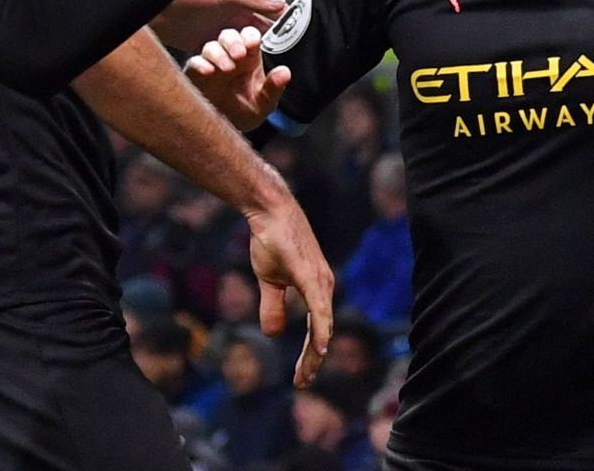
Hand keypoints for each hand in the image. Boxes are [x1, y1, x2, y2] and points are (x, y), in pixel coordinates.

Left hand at [153, 0, 286, 54]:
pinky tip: (225, 70)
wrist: (155, 6)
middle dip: (258, 46)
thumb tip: (282, 4)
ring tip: (237, 63)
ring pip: (237, 48)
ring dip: (237, 56)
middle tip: (257, 55)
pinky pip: (219, 57)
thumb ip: (255, 0)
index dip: (279, 26)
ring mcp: (217, 31)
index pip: (267, 14)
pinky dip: (222, 62)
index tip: (289, 39)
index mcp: (240, 1)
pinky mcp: (203, 45)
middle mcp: (231, 16)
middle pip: (254, 34)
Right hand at [186, 27, 291, 131]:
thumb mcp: (264, 104)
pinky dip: (200, 64)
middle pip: (228, 36)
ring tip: (227, 68)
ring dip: (218, 53)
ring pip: (211, 47)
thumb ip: (274, 88)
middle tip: (239, 54)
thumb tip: (284, 72)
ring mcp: (211, 65)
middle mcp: (229, 57)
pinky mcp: (195, 76)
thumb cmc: (245, 113)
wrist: (226, 132)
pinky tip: (208, 71)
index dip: (250, 36)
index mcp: (249, 59)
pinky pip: (193, 63)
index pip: (249, 36)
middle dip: (233, 41)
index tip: (252, 44)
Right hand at [244, 196, 334, 388]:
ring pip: (323, 324)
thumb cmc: (272, 240)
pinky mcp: (311, 276)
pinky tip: (321, 347)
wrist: (269, 211)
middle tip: (303, 382)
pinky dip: (321, 329)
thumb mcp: (269, 280)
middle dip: (313, 359)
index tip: (302, 374)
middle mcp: (324, 286)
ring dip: (316, 351)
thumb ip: (273, 306)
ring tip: (309, 374)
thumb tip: (273, 333)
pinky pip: (319, 308)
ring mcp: (320, 281)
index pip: (318, 327)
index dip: (311, 352)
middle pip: (323, 330)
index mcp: (316, 288)